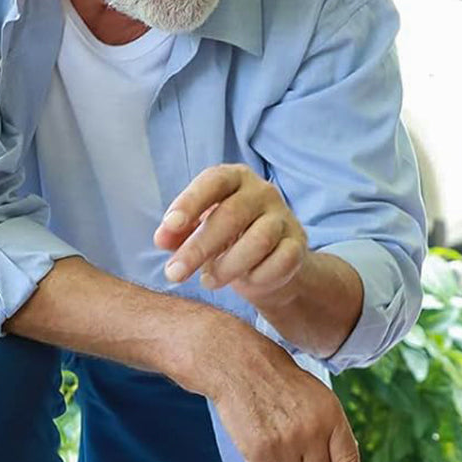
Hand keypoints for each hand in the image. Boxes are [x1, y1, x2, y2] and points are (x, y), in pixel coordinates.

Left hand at [155, 164, 308, 304]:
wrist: (272, 261)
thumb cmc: (227, 238)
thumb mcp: (198, 230)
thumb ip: (178, 232)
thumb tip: (162, 239)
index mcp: (235, 178)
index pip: (213, 181)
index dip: (191, 202)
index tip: (169, 226)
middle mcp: (263, 192)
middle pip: (232, 215)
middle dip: (199, 247)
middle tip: (174, 273)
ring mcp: (284, 217)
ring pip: (258, 241)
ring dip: (228, 267)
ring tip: (209, 282)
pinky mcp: (298, 245)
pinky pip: (280, 262)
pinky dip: (258, 277)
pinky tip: (245, 282)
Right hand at [205, 329, 359, 461]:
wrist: (239, 364)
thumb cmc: (277, 381)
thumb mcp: (315, 398)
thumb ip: (327, 430)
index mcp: (332, 416)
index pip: (347, 460)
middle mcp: (314, 431)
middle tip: (286, 442)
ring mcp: (288, 442)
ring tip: (268, 432)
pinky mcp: (260, 451)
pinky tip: (252, 441)